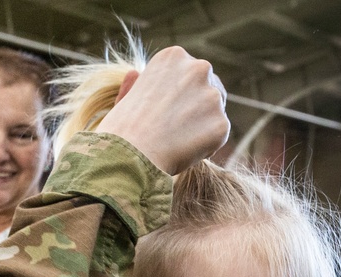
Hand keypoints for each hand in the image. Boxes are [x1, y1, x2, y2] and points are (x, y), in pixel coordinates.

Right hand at [96, 46, 229, 174]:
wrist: (128, 157)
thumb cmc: (119, 132)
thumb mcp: (123, 101)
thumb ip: (135, 87)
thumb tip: (134, 74)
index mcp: (173, 56)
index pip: (187, 75)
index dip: (175, 97)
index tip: (161, 113)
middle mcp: (198, 69)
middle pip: (208, 89)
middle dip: (195, 108)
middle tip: (172, 131)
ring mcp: (213, 96)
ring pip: (214, 113)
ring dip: (200, 127)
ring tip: (174, 143)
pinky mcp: (221, 124)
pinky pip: (217, 136)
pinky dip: (204, 146)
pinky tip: (182, 152)